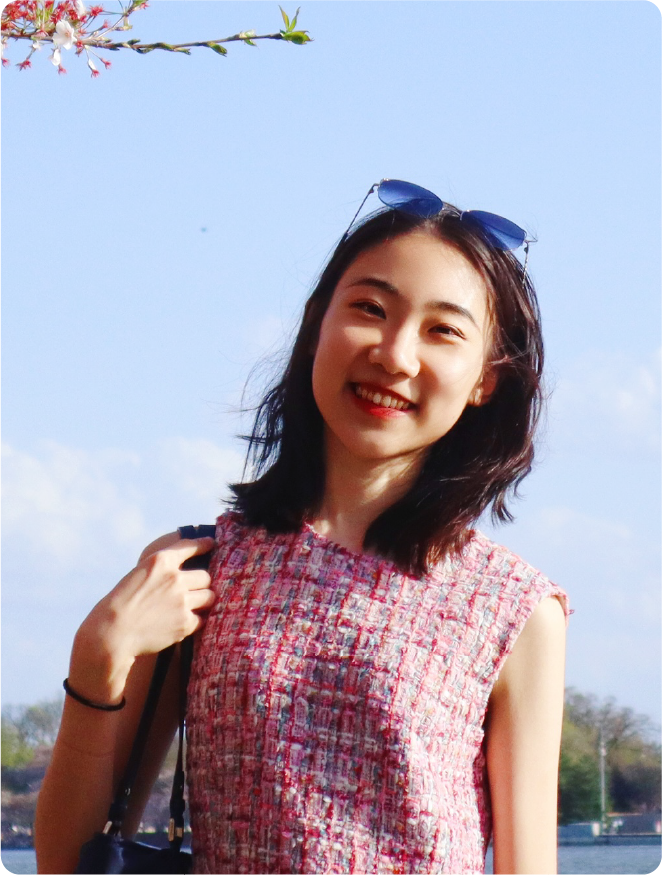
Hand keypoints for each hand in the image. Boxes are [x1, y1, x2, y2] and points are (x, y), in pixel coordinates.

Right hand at [71, 535, 215, 700]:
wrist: (113, 632)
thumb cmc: (122, 603)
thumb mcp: (139, 574)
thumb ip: (162, 569)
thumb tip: (183, 569)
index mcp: (161, 561)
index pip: (190, 546)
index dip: (204, 544)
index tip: (211, 543)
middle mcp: (175, 578)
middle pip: (206, 576)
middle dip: (202, 583)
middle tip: (196, 589)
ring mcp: (182, 601)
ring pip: (209, 596)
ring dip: (203, 600)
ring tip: (193, 606)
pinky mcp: (185, 623)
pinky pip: (202, 619)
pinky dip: (196, 620)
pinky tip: (185, 622)